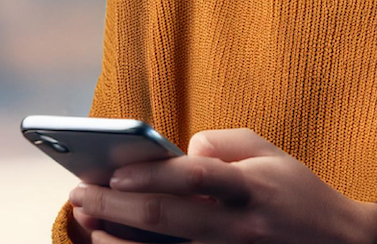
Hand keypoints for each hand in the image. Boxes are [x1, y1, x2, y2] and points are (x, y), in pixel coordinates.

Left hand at [67, 128, 376, 243]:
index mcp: (250, 187)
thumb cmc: (298, 194)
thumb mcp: (270, 153)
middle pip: (165, 218)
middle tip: (78, 195)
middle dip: (114, 207)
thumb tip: (179, 150)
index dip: (152, 175)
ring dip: (118, 240)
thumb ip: (223, 143)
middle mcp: (237, 225)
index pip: (195, 177)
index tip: (112, 173)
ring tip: (87, 223)